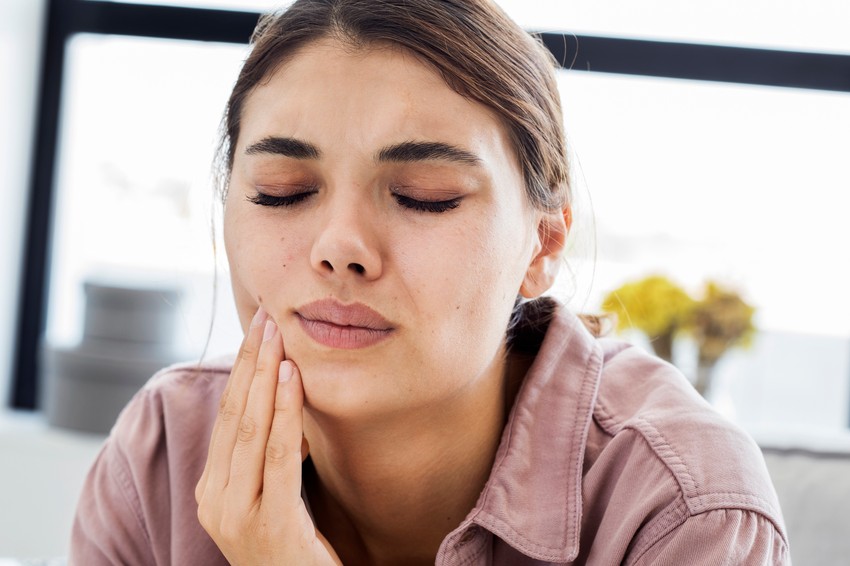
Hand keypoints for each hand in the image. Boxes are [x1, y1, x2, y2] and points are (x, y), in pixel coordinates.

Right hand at [195, 308, 340, 564]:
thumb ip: (268, 456)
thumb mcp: (272, 496)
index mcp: (212, 490)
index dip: (240, 371)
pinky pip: (278, 456)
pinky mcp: (269, 524)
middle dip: (250, 363)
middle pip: (233, 415)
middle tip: (265, 318)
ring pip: (250, 430)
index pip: (225, 418)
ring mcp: (236, 514)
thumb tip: (282, 398)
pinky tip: (292, 379)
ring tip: (277, 337)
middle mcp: (215, 500)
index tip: (255, 331)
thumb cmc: (293, 547)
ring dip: (265, 377)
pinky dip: (285, 412)